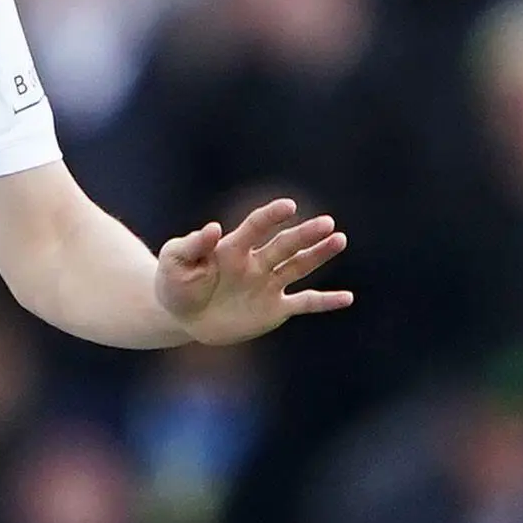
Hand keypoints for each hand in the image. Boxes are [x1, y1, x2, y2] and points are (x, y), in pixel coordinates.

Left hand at [155, 197, 350, 344]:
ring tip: (339, 240)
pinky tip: (347, 298)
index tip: (289, 206)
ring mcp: (267, 285)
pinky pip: (303, 303)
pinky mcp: (274, 309)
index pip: (256, 227)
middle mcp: (256, 263)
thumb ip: (192, 245)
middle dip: (305, 235)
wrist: (181, 315)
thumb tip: (213, 228)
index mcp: (232, 248)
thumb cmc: (175, 282)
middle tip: (327, 224)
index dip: (271, 216)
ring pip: (298, 266)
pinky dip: (324, 301)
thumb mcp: (175, 262)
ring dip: (319, 255)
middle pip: (284, 245)